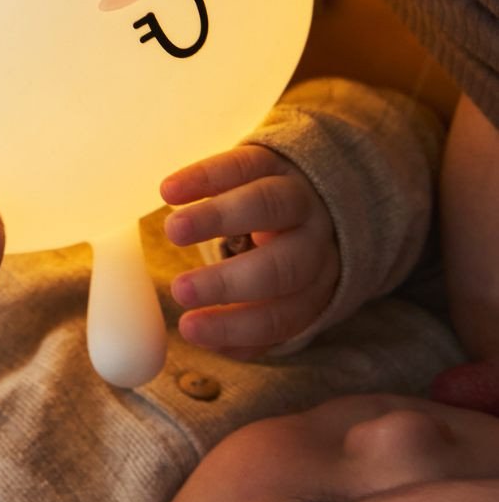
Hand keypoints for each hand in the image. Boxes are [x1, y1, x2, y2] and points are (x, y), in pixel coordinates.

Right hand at [161, 144, 338, 358]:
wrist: (331, 184)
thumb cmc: (289, 251)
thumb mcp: (286, 291)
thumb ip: (254, 318)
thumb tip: (211, 343)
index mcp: (319, 284)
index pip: (284, 315)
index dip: (238, 325)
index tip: (188, 328)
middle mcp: (317, 240)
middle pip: (283, 266)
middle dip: (229, 282)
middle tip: (180, 291)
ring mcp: (300, 195)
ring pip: (267, 205)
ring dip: (217, 218)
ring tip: (173, 231)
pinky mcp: (276, 158)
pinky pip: (244, 164)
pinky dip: (205, 177)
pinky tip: (169, 191)